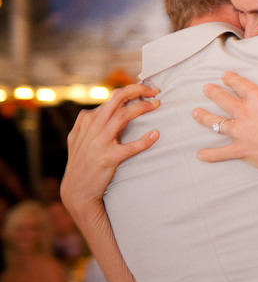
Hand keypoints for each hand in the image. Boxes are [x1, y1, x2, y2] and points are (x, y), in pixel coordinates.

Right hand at [61, 84, 159, 219]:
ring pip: (123, 116)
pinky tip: (155, 135)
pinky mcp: (108, 158)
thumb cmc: (81, 163)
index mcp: (87, 120)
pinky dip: (144, 140)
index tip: (146, 91)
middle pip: (117, 98)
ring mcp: (99, 142)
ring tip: (157, 106)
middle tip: (155, 91)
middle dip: (138, 90)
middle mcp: (92, 127)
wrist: (76, 191)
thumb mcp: (77, 138)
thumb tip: (102, 108)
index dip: (131, 90)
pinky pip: (130, 147)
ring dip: (143, 108)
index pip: (112, 97)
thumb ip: (87, 122)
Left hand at [192, 68, 257, 177]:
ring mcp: (241, 133)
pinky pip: (221, 153)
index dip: (231, 78)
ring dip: (204, 117)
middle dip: (213, 93)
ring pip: (217, 123)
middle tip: (206, 88)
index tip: (224, 75)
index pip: (240, 84)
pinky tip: (199, 154)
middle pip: (223, 100)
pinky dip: (210, 155)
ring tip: (195, 113)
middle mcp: (245, 114)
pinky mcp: (241, 150)